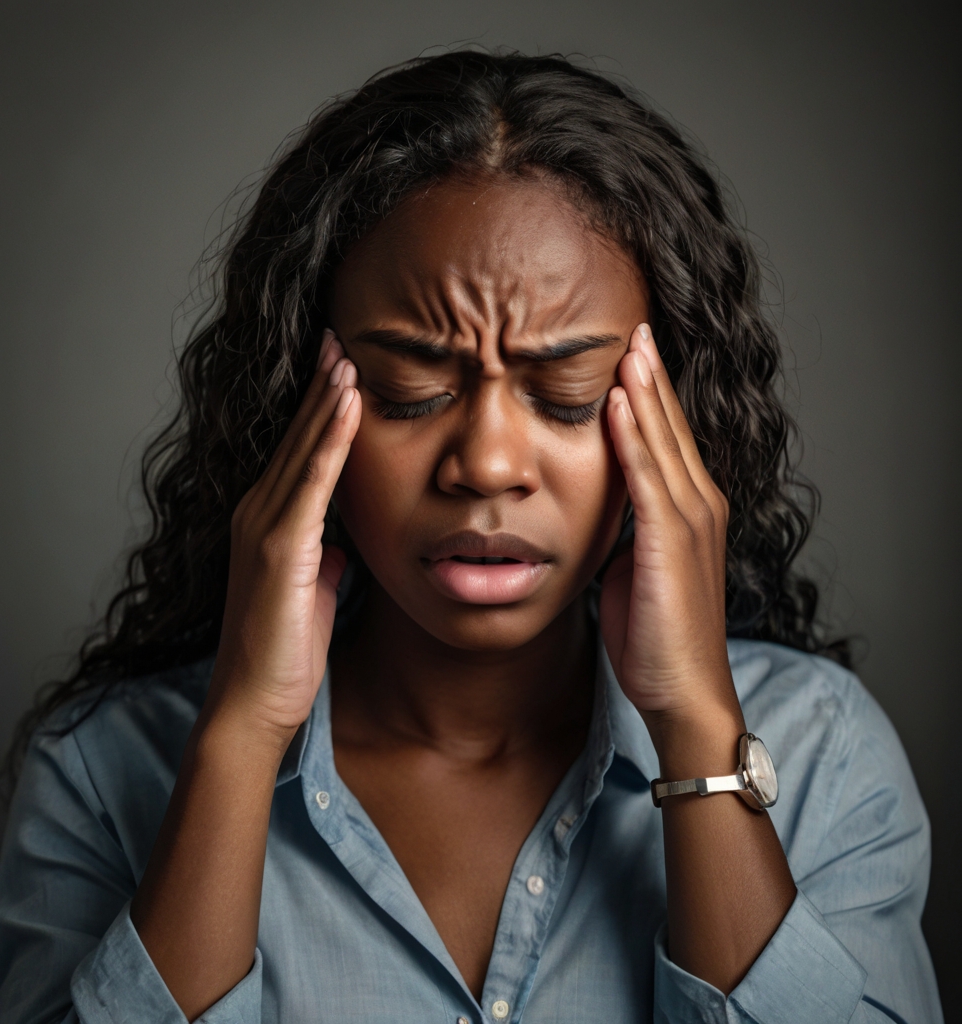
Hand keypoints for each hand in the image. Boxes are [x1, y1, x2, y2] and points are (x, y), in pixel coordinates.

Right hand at [206, 329, 360, 737]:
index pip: (298, 451)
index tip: (341, 367)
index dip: (319, 407)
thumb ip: (322, 557)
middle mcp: (258, 512)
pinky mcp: (280, 545)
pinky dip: (331, 438)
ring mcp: (265, 525)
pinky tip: (349, 403)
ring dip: (327, 397)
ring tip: (347, 353)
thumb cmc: (283, 652)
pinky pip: (312, 480)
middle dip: (322, 385)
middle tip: (341, 337)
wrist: (254, 701)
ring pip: (303, 446)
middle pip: (297, 435)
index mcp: (268, 521)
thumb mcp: (312, 590)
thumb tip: (342, 544)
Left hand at [599, 324, 739, 735]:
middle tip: (635, 327)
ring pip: (664, 441)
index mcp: (690, 511)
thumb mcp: (636, 569)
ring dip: (645, 390)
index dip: (652, 394)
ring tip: (628, 345)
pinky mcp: (670, 541)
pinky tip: (619, 402)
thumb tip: (601, 509)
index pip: (668, 439)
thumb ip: (626, 531)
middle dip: (651, 375)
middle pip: (671, 427)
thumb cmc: (656, 637)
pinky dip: (634, 437)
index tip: (632, 353)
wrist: (682, 691)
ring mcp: (690, 521)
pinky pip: (648, 477)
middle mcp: (699, 505)